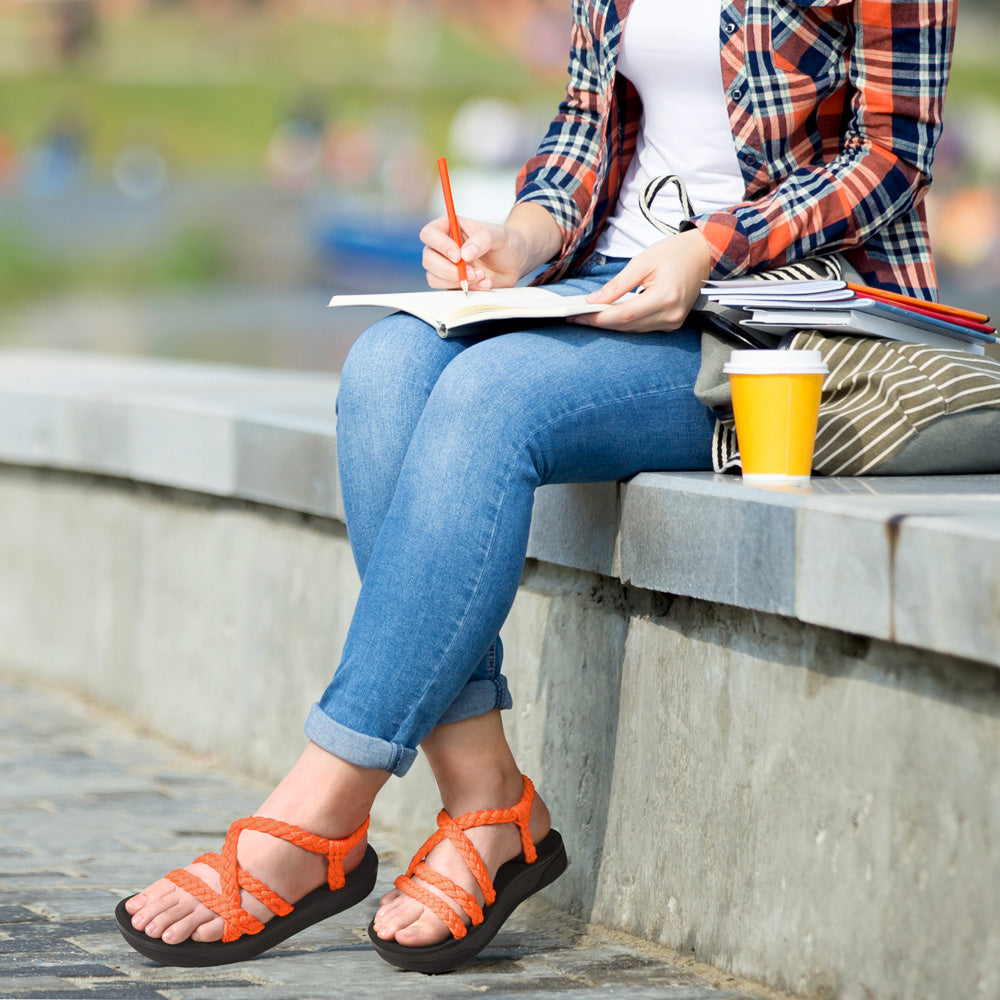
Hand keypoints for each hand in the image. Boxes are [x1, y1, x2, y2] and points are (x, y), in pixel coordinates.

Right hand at [420, 202, 562, 290]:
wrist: (517, 261)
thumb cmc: (507, 242)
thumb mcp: (500, 235)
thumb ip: (483, 239)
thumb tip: (465, 254)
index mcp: (450, 227)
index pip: (429, 233)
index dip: (439, 245)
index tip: (458, 256)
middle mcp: (444, 247)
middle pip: (428, 259)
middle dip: (449, 270)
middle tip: (472, 272)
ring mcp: (446, 266)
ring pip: (434, 277)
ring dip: (457, 281)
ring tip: (481, 276)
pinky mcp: (453, 283)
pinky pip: (449, 290)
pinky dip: (467, 290)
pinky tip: (485, 284)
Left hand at [576, 229, 712, 331]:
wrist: (702, 255)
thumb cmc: (674, 253)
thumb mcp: (642, 262)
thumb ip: (617, 285)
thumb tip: (593, 300)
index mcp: (665, 297)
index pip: (624, 315)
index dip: (598, 318)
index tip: (577, 315)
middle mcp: (671, 315)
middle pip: (627, 325)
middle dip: (600, 322)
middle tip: (576, 316)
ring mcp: (673, 322)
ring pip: (633, 329)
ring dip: (610, 323)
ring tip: (588, 316)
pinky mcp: (672, 323)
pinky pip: (642, 327)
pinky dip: (625, 322)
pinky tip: (609, 315)